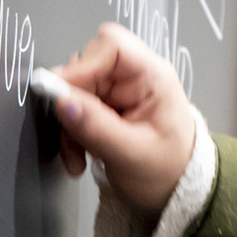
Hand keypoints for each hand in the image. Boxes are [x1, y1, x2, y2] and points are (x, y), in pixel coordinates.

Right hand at [48, 22, 197, 210]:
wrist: (175, 191)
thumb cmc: (168, 169)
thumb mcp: (131, 153)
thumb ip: (96, 127)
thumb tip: (61, 101)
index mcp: (153, 76)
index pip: (112, 45)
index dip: (82, 66)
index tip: (62, 95)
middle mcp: (135, 77)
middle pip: (85, 68)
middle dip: (72, 105)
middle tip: (73, 137)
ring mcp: (118, 91)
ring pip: (74, 92)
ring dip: (69, 127)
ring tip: (79, 156)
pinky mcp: (105, 108)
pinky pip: (74, 111)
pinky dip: (71, 135)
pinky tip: (80, 158)